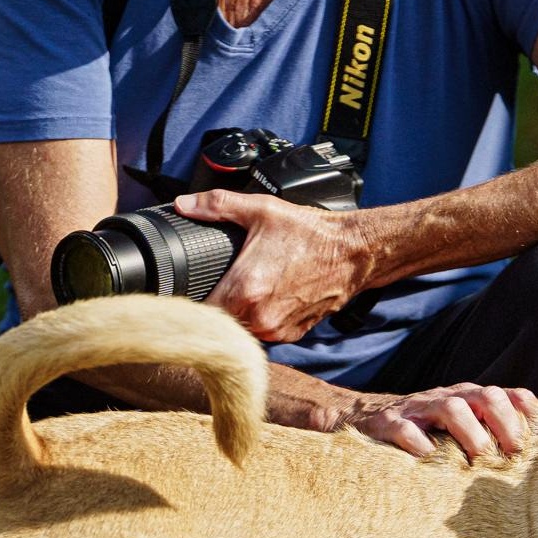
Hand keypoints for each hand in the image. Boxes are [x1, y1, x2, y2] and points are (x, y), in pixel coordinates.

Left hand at [175, 190, 370, 341]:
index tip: (194, 289)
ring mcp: (278, 329)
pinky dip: (262, 320)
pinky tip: (268, 299)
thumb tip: (184, 204)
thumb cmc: (311, 234)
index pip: (202, 311)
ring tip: (246, 290)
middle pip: (221, 322)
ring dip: (240, 315)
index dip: (194, 301)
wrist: (352, 253)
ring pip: (243, 330)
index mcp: (245, 290)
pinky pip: (266, 333)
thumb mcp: (261, 210)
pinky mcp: (293, 333)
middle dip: (218, 306)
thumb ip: (216, 206)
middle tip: (219, 284)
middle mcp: (260, 317)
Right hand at [343, 383, 537, 458]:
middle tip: (512, 454)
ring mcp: (417, 409)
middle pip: (483, 396)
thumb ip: (485, 433)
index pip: (503, 395)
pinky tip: (430, 462)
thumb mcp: (456, 427)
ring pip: (451, 409)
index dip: (523, 411)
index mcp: (467, 398)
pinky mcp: (388, 424)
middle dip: (503, 423)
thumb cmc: (423, 431)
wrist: (364, 418)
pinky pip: (406, 430)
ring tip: (477, 460)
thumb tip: (525, 456)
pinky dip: (420, 445)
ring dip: (469, 433)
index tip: (537, 438)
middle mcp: (446, 399)